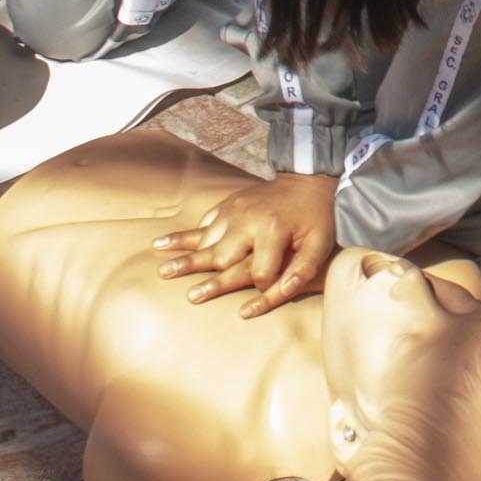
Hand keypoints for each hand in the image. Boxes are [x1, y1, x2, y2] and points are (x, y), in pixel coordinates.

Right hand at [151, 172, 339, 312]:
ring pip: (204, 239)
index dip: (261, 289)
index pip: (259, 271)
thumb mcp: (319, 243)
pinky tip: (167, 243)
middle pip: (221, 256)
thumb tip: (286, 292)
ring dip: (181, 253)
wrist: (305, 179)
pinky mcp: (228, 204)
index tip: (256, 301)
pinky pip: (205, 222)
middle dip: (204, 278)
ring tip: (161, 268)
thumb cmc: (315, 217)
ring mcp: (234, 211)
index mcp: (272, 229)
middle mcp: (247, 220)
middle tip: (186, 295)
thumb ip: (304, 269)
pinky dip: (186, 235)